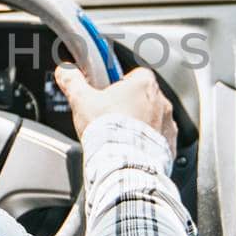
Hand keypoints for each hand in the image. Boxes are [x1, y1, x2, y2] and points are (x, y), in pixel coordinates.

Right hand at [54, 64, 177, 154]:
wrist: (125, 164)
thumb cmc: (107, 131)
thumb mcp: (82, 101)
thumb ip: (73, 82)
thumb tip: (64, 71)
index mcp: (143, 84)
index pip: (133, 75)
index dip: (118, 84)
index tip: (107, 94)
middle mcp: (161, 101)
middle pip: (143, 98)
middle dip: (129, 106)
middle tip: (110, 118)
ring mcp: (168, 124)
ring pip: (153, 119)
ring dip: (140, 125)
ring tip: (120, 137)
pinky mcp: (171, 145)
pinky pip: (160, 140)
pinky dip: (148, 144)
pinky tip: (132, 150)